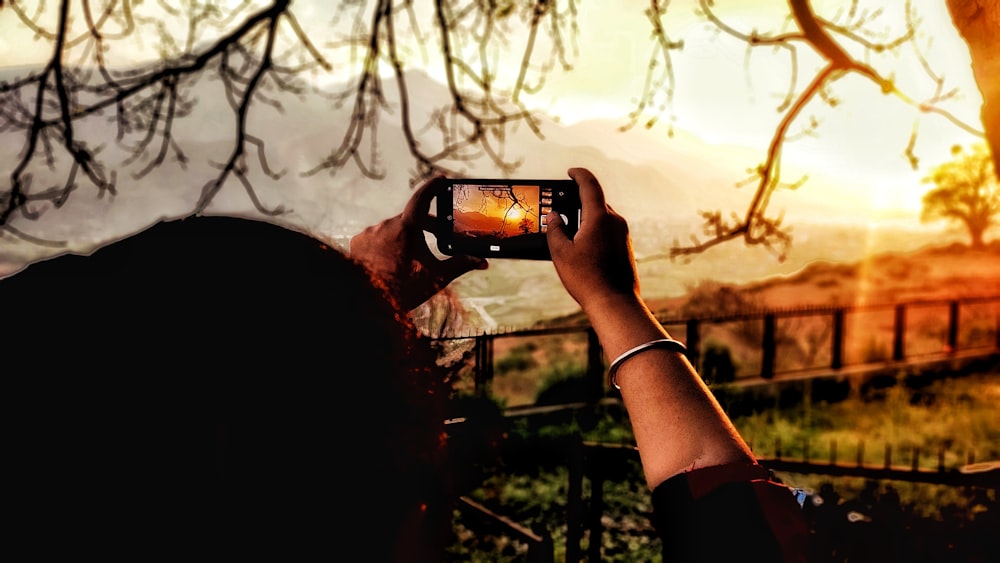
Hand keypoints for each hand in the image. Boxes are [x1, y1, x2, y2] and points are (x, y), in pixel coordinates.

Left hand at [350, 176, 487, 310]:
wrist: (368, 303)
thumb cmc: (404, 290)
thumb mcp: (436, 277)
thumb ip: (460, 264)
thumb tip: (482, 261)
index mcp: (407, 229)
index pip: (423, 197)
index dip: (434, 187)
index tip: (442, 179)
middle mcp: (386, 225)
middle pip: (411, 218)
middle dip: (426, 224)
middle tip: (439, 234)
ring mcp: (369, 233)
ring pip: (393, 228)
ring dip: (404, 236)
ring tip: (410, 256)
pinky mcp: (358, 242)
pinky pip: (375, 237)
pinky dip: (385, 244)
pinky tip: (389, 259)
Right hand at [546, 168, 640, 311]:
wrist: (615, 303)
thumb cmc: (586, 278)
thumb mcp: (561, 253)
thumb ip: (555, 229)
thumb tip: (555, 216)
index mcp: (599, 217)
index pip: (589, 185)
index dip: (579, 174)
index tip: (570, 172)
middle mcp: (615, 221)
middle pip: (596, 201)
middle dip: (579, 201)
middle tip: (562, 208)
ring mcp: (623, 234)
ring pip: (602, 217)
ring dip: (587, 218)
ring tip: (570, 232)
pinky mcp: (626, 247)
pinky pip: (609, 230)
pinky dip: (595, 231)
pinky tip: (583, 247)